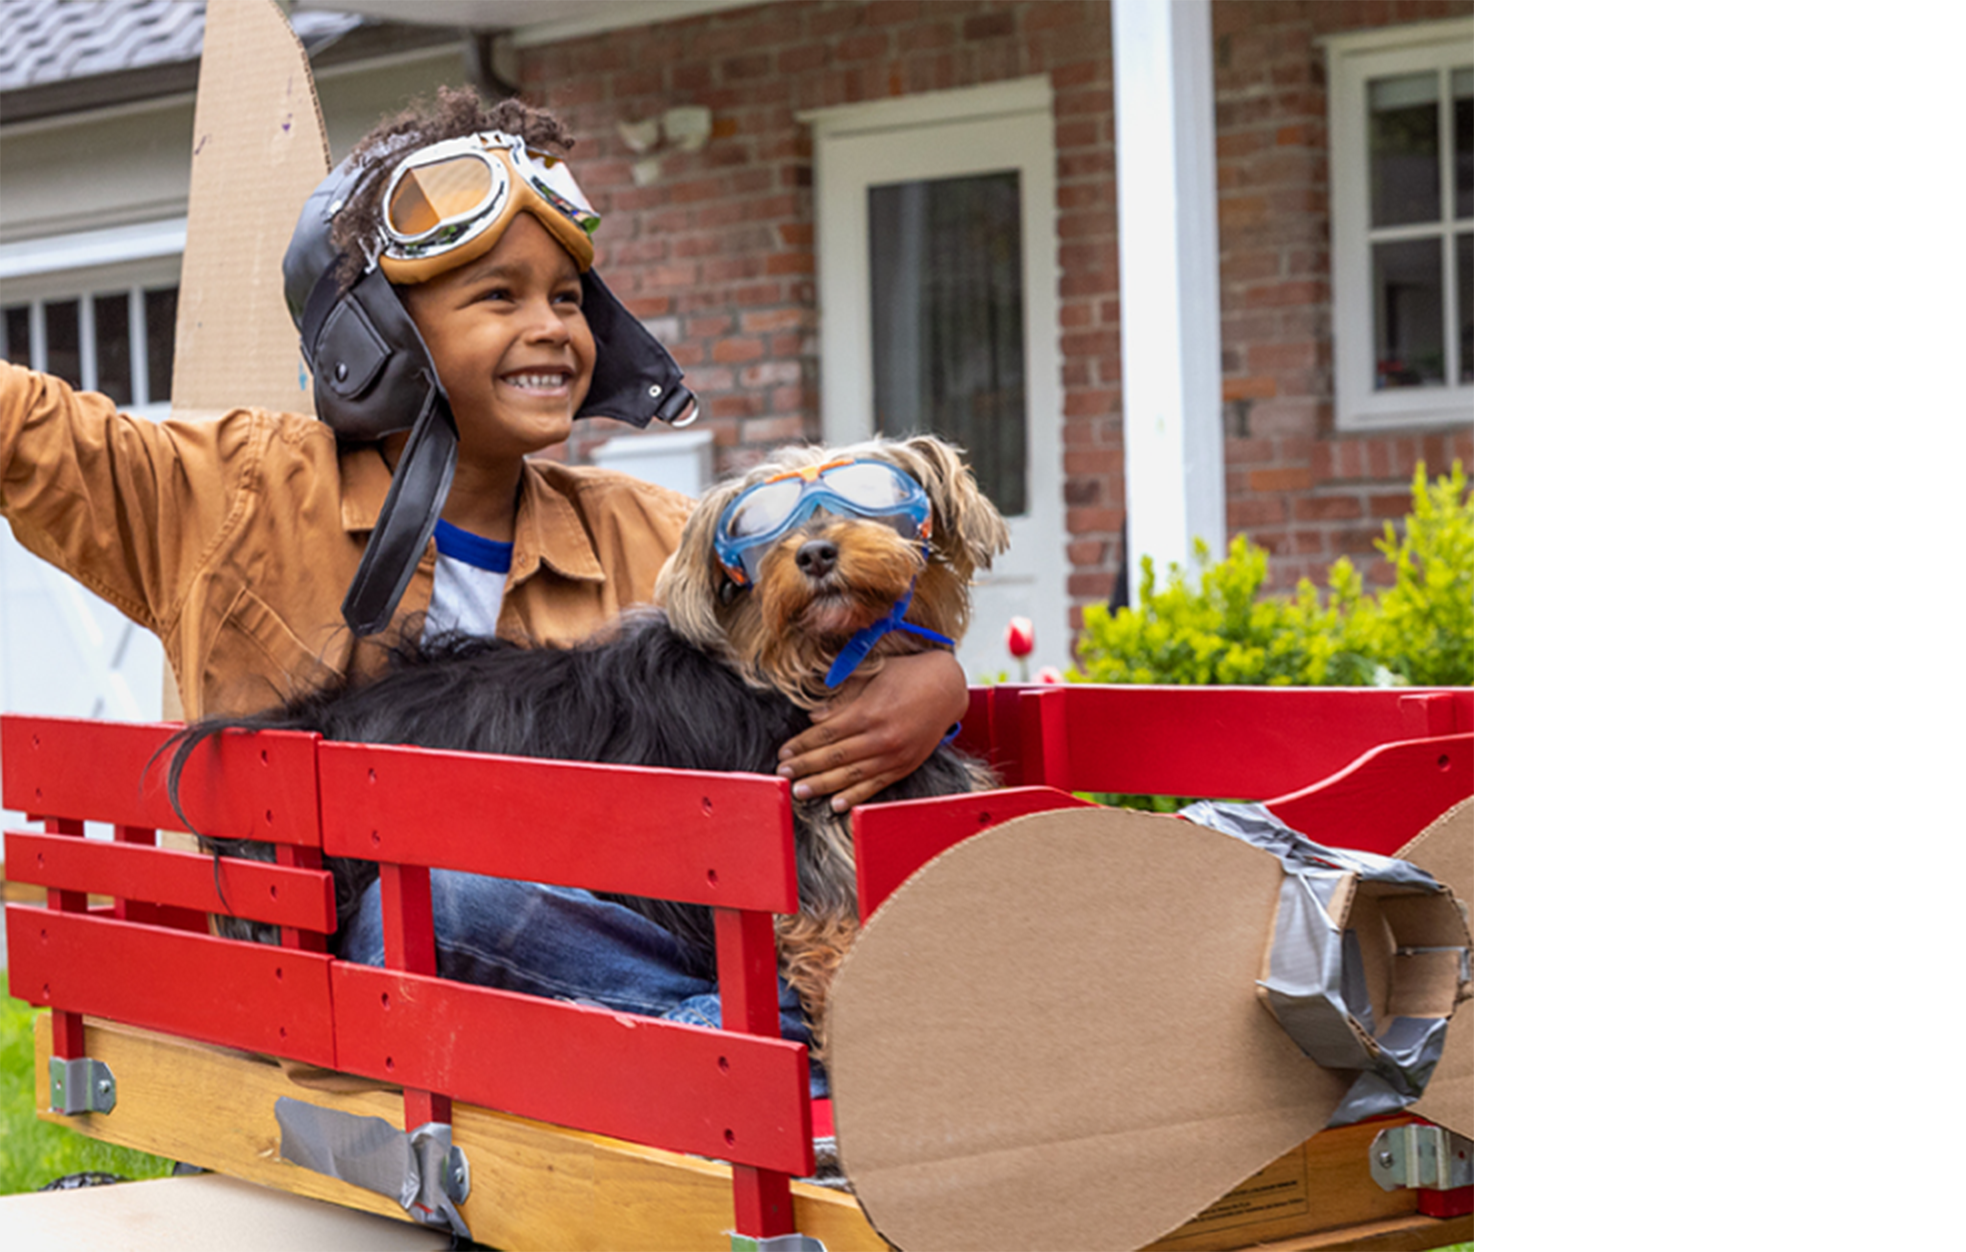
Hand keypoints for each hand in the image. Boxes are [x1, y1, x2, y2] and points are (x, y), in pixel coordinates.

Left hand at [777, 649, 967, 811]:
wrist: (947, 687)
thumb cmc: (907, 675)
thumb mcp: (871, 676)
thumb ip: (842, 698)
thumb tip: (814, 717)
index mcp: (868, 712)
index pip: (826, 734)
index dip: (802, 745)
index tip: (784, 752)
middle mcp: (880, 737)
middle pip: (835, 756)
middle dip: (806, 766)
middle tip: (783, 775)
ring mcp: (894, 754)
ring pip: (852, 775)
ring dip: (823, 785)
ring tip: (800, 792)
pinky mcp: (905, 765)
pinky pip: (875, 785)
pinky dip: (855, 796)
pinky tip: (836, 804)